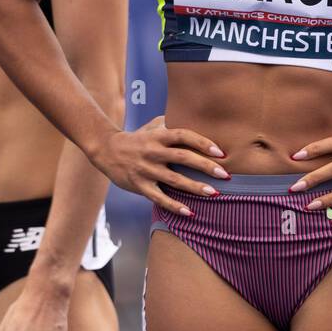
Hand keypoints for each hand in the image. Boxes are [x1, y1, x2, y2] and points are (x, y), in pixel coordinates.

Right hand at [85, 115, 228, 215]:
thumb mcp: (152, 126)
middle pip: (183, 157)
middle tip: (225, 175)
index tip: (220, 152)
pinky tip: (189, 212)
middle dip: (205, 166)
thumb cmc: (136, 138)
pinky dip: (174, 206)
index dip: (202, 142)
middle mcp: (153, 152)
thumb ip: (172, 123)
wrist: (106, 149)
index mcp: (158, 136)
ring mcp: (146, 170)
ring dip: (195, 187)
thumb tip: (197, 118)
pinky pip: (159, 198)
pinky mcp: (139, 185)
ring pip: (174, 180)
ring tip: (214, 193)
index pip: (184, 135)